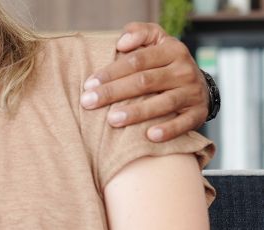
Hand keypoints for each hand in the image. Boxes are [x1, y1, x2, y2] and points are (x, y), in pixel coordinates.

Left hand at [80, 22, 208, 141]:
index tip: (88, 84)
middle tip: (88, 102)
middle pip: (145, 81)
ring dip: (137, 112)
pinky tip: (150, 136)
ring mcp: (192, 93)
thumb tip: (121, 42)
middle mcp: (184, 70)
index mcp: (172, 50)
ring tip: (112, 120)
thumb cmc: (164, 65)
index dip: (111, 72)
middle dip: (114, 92)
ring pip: (163, 103)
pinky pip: (184, 123)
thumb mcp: (156, 42)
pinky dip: (168, 130)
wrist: (199, 87)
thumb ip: (139, 34)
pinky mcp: (198, 113)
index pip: (137, 61)